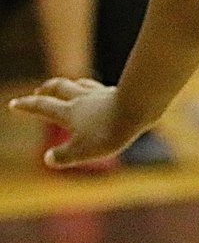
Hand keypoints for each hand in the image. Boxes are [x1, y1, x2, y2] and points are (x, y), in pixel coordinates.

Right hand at [8, 78, 143, 168]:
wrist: (139, 109)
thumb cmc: (109, 131)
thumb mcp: (82, 150)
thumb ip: (64, 156)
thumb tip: (48, 158)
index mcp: (69, 112)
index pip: (42, 106)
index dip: (27, 106)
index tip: (14, 103)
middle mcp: (83, 99)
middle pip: (61, 88)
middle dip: (48, 89)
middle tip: (40, 89)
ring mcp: (102, 94)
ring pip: (82, 85)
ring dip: (73, 85)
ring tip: (71, 84)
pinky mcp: (120, 94)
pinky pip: (103, 88)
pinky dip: (96, 89)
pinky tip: (103, 92)